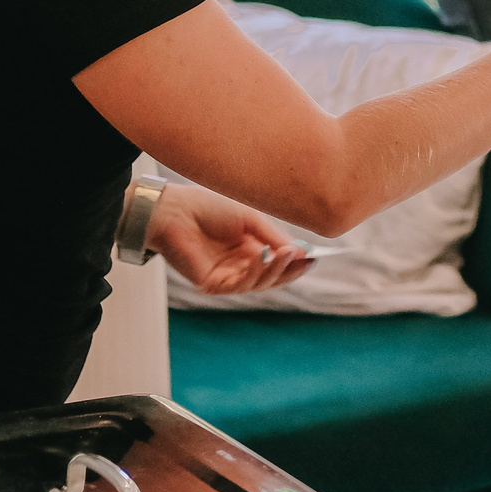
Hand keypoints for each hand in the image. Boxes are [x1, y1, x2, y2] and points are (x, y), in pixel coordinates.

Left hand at [145, 180, 314, 294]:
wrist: (176, 210)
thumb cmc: (209, 207)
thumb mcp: (252, 219)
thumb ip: (274, 237)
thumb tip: (302, 253)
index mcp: (249, 248)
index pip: (278, 262)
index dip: (295, 262)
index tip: (314, 257)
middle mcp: (239, 264)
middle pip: (272, 277)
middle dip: (291, 270)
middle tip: (307, 261)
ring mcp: (226, 276)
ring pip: (259, 283)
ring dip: (276, 270)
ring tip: (288, 254)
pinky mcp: (212, 284)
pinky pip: (240, 284)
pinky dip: (256, 271)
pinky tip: (265, 257)